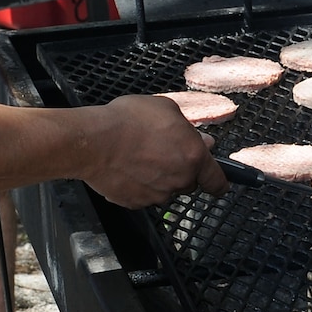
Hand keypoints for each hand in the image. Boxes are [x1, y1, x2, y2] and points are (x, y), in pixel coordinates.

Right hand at [78, 96, 227, 206]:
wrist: (93, 142)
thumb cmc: (128, 121)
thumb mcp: (166, 109)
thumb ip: (189, 129)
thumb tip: (203, 141)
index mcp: (193, 157)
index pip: (217, 181)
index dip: (219, 182)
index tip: (218, 183)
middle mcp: (179, 180)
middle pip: (188, 182)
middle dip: (180, 170)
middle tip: (162, 151)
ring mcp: (157, 195)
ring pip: (165, 189)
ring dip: (158, 177)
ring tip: (138, 155)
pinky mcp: (135, 203)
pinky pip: (143, 195)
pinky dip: (138, 185)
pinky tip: (126, 167)